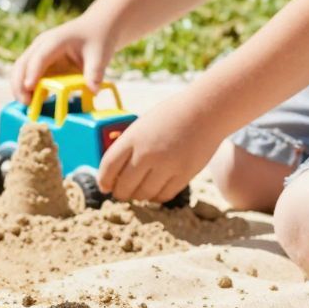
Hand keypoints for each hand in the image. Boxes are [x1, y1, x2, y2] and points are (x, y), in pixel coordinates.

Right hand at [10, 8, 115, 101]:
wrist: (97, 27)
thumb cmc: (98, 38)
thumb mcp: (100, 55)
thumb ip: (95, 72)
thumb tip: (93, 91)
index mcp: (56, 40)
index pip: (40, 57)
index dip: (33, 72)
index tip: (29, 88)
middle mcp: (42, 44)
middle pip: (22, 63)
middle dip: (19, 83)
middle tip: (26, 103)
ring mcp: (39, 52)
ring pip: (21, 69)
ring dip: (19, 86)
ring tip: (27, 104)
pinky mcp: (41, 61)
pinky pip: (28, 74)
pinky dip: (26, 87)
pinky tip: (32, 101)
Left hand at [97, 98, 220, 203]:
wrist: (204, 110)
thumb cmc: (172, 114)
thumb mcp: (143, 124)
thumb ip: (130, 144)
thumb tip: (116, 169)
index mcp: (132, 137)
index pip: (108, 167)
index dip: (103, 180)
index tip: (104, 186)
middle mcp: (147, 153)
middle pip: (124, 186)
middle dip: (120, 193)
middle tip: (121, 193)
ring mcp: (166, 165)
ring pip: (144, 194)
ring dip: (138, 196)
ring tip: (139, 192)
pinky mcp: (184, 175)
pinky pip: (164, 195)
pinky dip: (156, 197)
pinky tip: (155, 191)